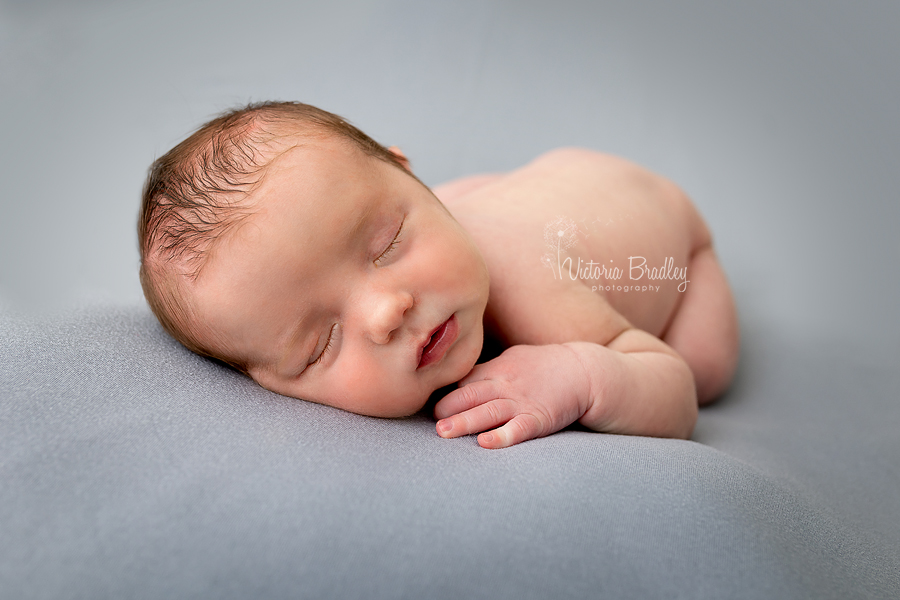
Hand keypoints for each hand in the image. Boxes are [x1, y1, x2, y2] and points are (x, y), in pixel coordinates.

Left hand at [434, 344, 590, 448]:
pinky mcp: (539, 419)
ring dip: (464, 422)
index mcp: (497, 370)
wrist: (585, 371)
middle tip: (431, 421)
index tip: (427, 405)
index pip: (463, 380)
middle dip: (447, 408)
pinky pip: (518, 429)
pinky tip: (486, 443)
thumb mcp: (513, 359)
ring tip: (444, 433)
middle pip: (470, 395)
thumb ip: (487, 370)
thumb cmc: (545, 366)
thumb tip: (458, 380)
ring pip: (488, 412)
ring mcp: (522, 402)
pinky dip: (502, 436)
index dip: (444, 393)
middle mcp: (505, 385)